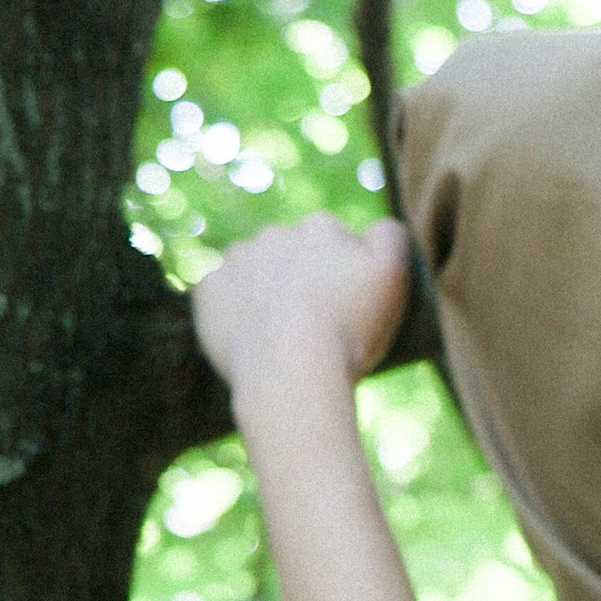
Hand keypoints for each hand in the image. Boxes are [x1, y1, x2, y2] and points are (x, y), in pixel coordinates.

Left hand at [192, 212, 414, 409]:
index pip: (334, 241)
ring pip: (254, 270)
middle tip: (313, 324)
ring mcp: (237, 259)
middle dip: (300, 277)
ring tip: (279, 335)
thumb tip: (376, 226)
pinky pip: (221, 295)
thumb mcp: (392, 277)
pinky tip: (251, 339)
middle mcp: (276, 232)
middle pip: (291, 254)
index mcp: (320, 227)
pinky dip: (232, 311)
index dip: (342, 273)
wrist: (288, 373)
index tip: (344, 306)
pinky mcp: (207, 289)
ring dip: (264, 290)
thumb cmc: (347, 331)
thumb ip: (390, 236)